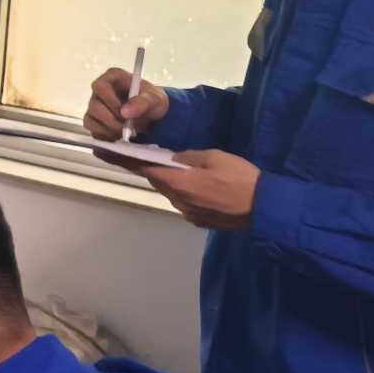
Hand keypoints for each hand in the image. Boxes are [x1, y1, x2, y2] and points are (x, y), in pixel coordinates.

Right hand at [85, 68, 170, 141]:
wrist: (153, 116)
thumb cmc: (152, 101)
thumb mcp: (154, 99)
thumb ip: (142, 102)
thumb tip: (125, 112)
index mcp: (113, 77)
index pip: (100, 86)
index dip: (109, 100)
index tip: (123, 112)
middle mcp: (100, 90)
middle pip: (95, 106)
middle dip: (112, 120)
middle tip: (127, 127)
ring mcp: (95, 106)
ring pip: (91, 119)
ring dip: (110, 129)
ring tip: (126, 131)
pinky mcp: (94, 121)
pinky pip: (93, 130)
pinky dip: (106, 136)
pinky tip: (118, 135)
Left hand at [138, 150, 259, 229]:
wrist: (264, 208)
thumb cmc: (239, 177)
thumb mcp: (214, 156)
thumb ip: (188, 156)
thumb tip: (172, 157)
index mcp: (179, 183)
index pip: (146, 169)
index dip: (127, 160)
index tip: (108, 152)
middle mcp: (178, 201)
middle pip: (158, 182)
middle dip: (152, 168)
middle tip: (147, 154)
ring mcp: (189, 213)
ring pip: (171, 193)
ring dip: (170, 181)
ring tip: (177, 169)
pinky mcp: (199, 221)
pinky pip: (184, 203)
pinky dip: (184, 192)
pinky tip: (198, 186)